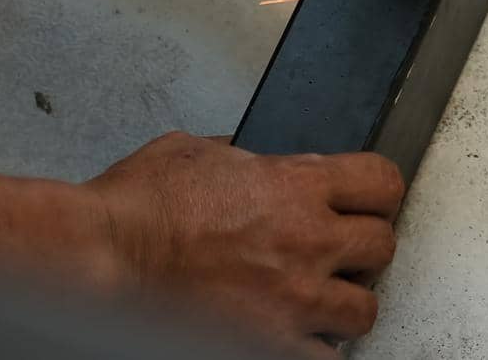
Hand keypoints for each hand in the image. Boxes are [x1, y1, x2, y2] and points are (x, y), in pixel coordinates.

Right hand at [86, 132, 402, 357]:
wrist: (103, 256)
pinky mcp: (271, 344)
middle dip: (364, 248)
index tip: (369, 203)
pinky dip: (317, 351)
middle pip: (383, 245)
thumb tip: (244, 158)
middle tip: (342, 254)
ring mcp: (294, 298)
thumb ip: (239, 155)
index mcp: (295, 184)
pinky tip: (298, 339)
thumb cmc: (137, 208)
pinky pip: (327, 359)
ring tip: (321, 303)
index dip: (378, 193)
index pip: (382, 181)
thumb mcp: (194, 150)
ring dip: (345, 306)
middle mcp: (307, 240)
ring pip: (365, 310)